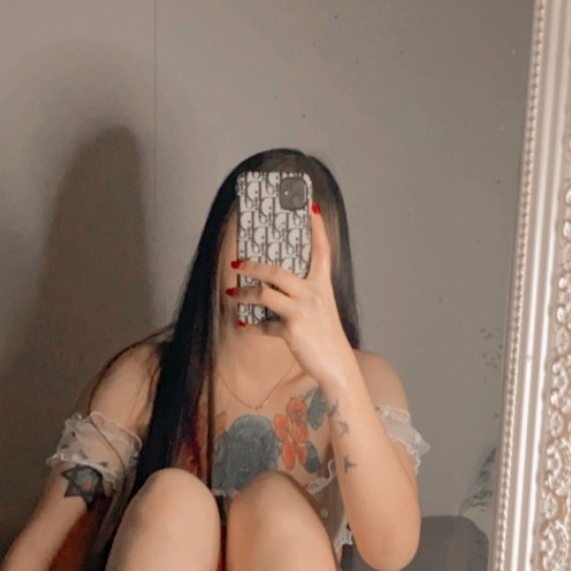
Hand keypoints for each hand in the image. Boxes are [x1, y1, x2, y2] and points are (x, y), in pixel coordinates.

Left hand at [226, 205, 352, 386]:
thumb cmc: (326, 335)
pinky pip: (265, 325)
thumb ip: (304, 293)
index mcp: (323, 285)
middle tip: (236, 263)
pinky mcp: (292, 331)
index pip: (322, 249)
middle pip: (277, 271)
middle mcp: (313, 294)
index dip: (316, 227)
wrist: (338, 365)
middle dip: (253, 265)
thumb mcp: (321, 308)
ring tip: (233, 293)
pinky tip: (244, 325)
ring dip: (245, 293)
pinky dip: (252, 326)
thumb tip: (274, 283)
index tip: (310, 205)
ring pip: (265, 294)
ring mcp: (302, 312)